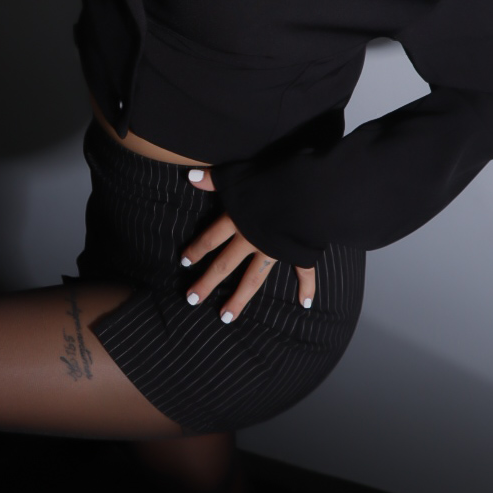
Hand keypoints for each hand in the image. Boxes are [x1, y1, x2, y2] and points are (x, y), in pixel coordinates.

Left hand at [181, 168, 315, 320]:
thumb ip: (214, 179)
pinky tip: (305, 303)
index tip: (184, 263)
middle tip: (191, 299)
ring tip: (225, 317)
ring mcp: (274, 249)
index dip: (196, 250)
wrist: (308, 188)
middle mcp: (251, 239)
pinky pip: (304, 271)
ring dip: (239, 299)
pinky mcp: (298, 251)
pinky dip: (307, 287)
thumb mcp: (239, 175)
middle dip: (206, 283)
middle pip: (224, 265)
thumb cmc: (273, 178)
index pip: (211, 239)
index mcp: (237, 221)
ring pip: (253, 279)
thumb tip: (190, 176)